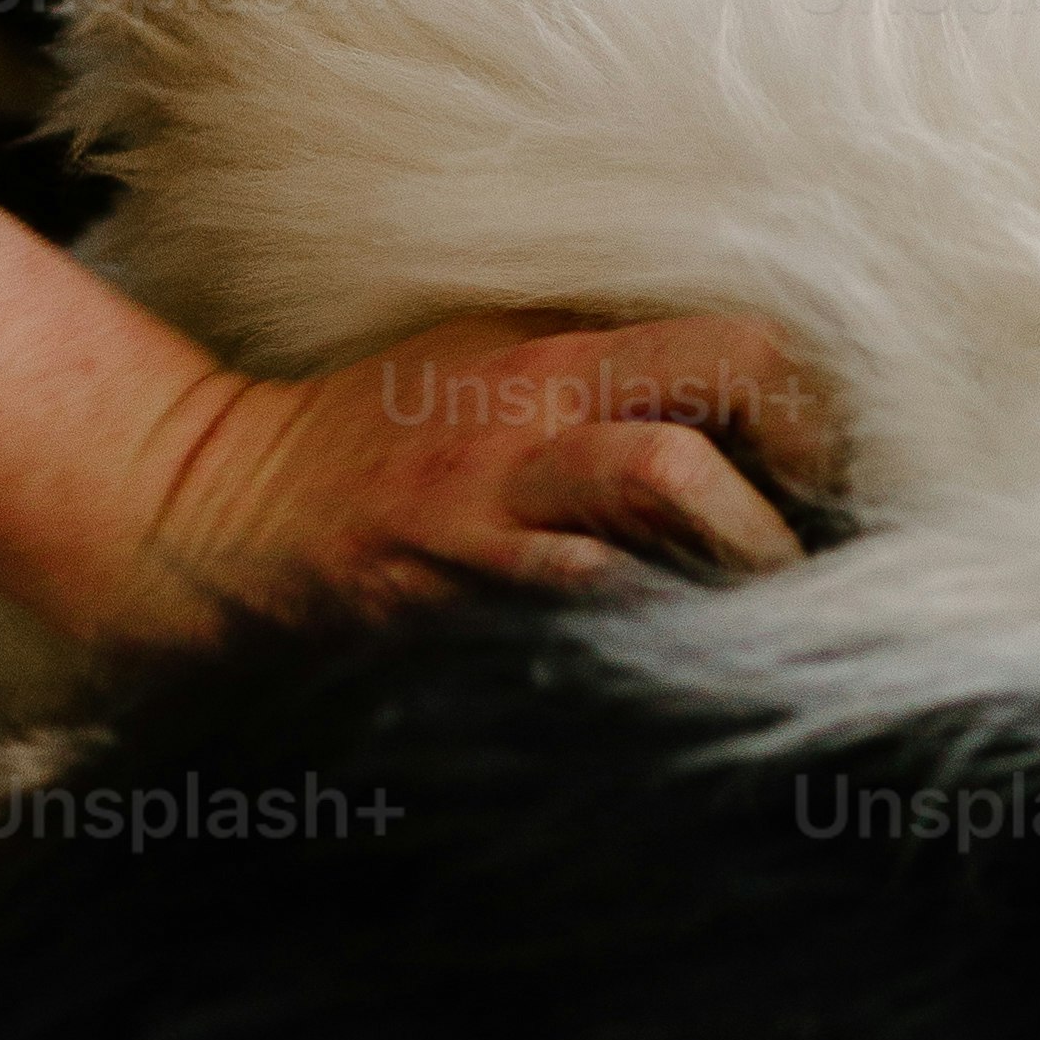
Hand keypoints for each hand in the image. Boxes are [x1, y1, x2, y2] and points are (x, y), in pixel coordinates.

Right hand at [108, 306, 849, 642]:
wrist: (219, 508)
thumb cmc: (383, 426)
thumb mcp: (496, 344)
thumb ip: (612, 355)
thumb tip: (759, 379)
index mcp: (551, 366)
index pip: (725, 357)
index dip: (801, 411)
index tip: (820, 464)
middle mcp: (517, 453)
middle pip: (677, 474)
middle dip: (766, 538)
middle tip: (801, 578)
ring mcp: (472, 554)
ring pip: (621, 585)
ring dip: (702, 620)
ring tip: (742, 645)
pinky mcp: (437, 635)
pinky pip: (556, 662)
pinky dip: (621, 677)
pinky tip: (654, 695)